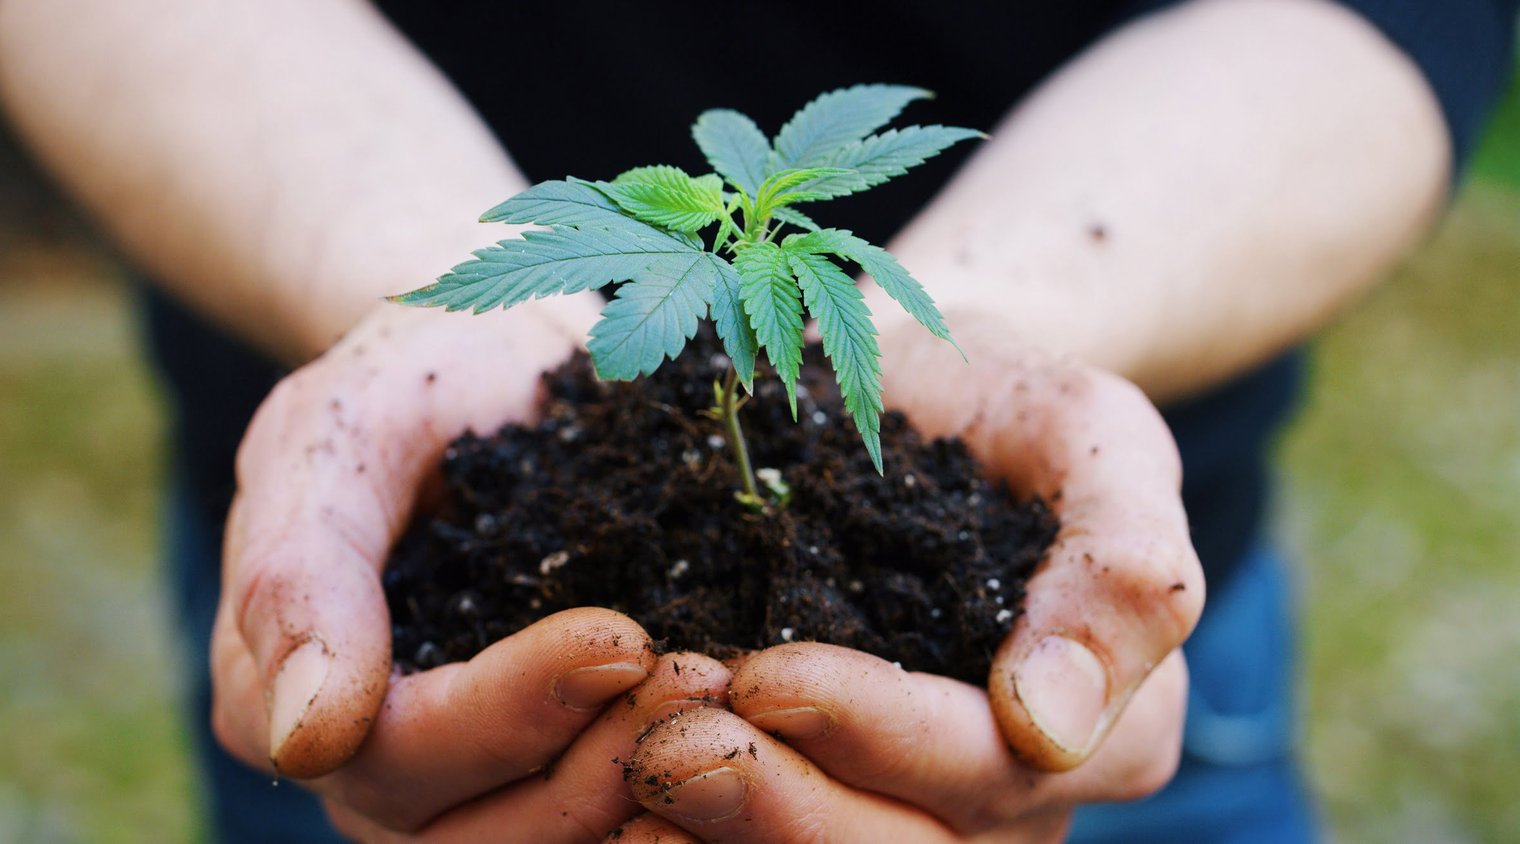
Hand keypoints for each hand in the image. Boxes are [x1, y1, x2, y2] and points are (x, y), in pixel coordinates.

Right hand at [210, 298, 721, 835]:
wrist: (499, 372)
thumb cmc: (407, 383)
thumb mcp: (336, 431)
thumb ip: (299, 567)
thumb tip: (304, 736)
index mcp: (276, 692)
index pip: (391, 756)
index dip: (507, 714)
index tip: (624, 638)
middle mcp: (363, 763)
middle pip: (466, 835)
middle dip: (591, 764)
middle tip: (702, 677)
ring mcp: (454, 781)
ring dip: (640, 790)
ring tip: (725, 700)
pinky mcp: (541, 768)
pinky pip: (595, 825)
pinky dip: (667, 799)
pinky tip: (734, 741)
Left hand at [614, 309, 1202, 840]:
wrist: (927, 402)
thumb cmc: (1014, 410)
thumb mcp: (1100, 442)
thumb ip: (1121, 569)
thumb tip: (1053, 725)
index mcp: (1110, 730)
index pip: (986, 765)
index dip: (872, 732)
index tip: (761, 673)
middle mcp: (1018, 801)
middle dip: (777, 803)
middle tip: (663, 742)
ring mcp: (921, 808)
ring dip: (721, 832)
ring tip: (629, 773)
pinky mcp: (831, 788)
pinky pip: (764, 838)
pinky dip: (693, 831)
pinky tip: (615, 802)